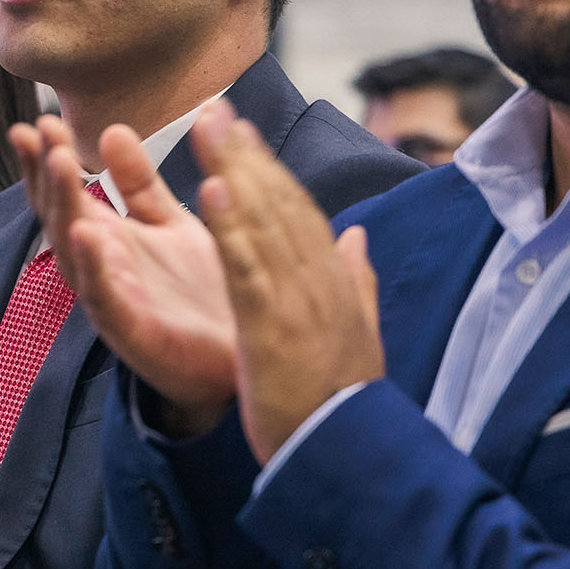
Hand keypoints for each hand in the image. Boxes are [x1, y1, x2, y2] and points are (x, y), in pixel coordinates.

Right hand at [14, 110, 238, 436]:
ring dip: (63, 206)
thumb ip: (138, 183)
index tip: (37, 120)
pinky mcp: (134, 335)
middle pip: (60, 217)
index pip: (66, 194)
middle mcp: (100, 269)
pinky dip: (92, 268)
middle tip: (41, 132)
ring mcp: (112, 301)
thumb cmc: (200, 292)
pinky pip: (105, 299)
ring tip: (60, 163)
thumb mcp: (169, 224)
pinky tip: (86, 235)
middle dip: (47, 174)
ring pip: (73, 253)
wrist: (244, 355)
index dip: (48, 159)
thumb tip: (111, 129)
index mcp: (108, 240)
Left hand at [195, 111, 384, 463]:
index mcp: (333, 282)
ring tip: (211, 130)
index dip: (268, 169)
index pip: (298, 212)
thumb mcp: (359, 333)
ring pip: (264, 224)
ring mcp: (297, 302)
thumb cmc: (345, 402)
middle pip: (279, 204)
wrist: (350, 457)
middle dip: (245, 155)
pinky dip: (232, 228)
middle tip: (216, 111)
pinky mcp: (273, 328)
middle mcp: (319, 281)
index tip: (240, 133)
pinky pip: (249, 269)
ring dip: (236, 172)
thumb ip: (356, 279)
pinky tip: (212, 191)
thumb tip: (358, 236)